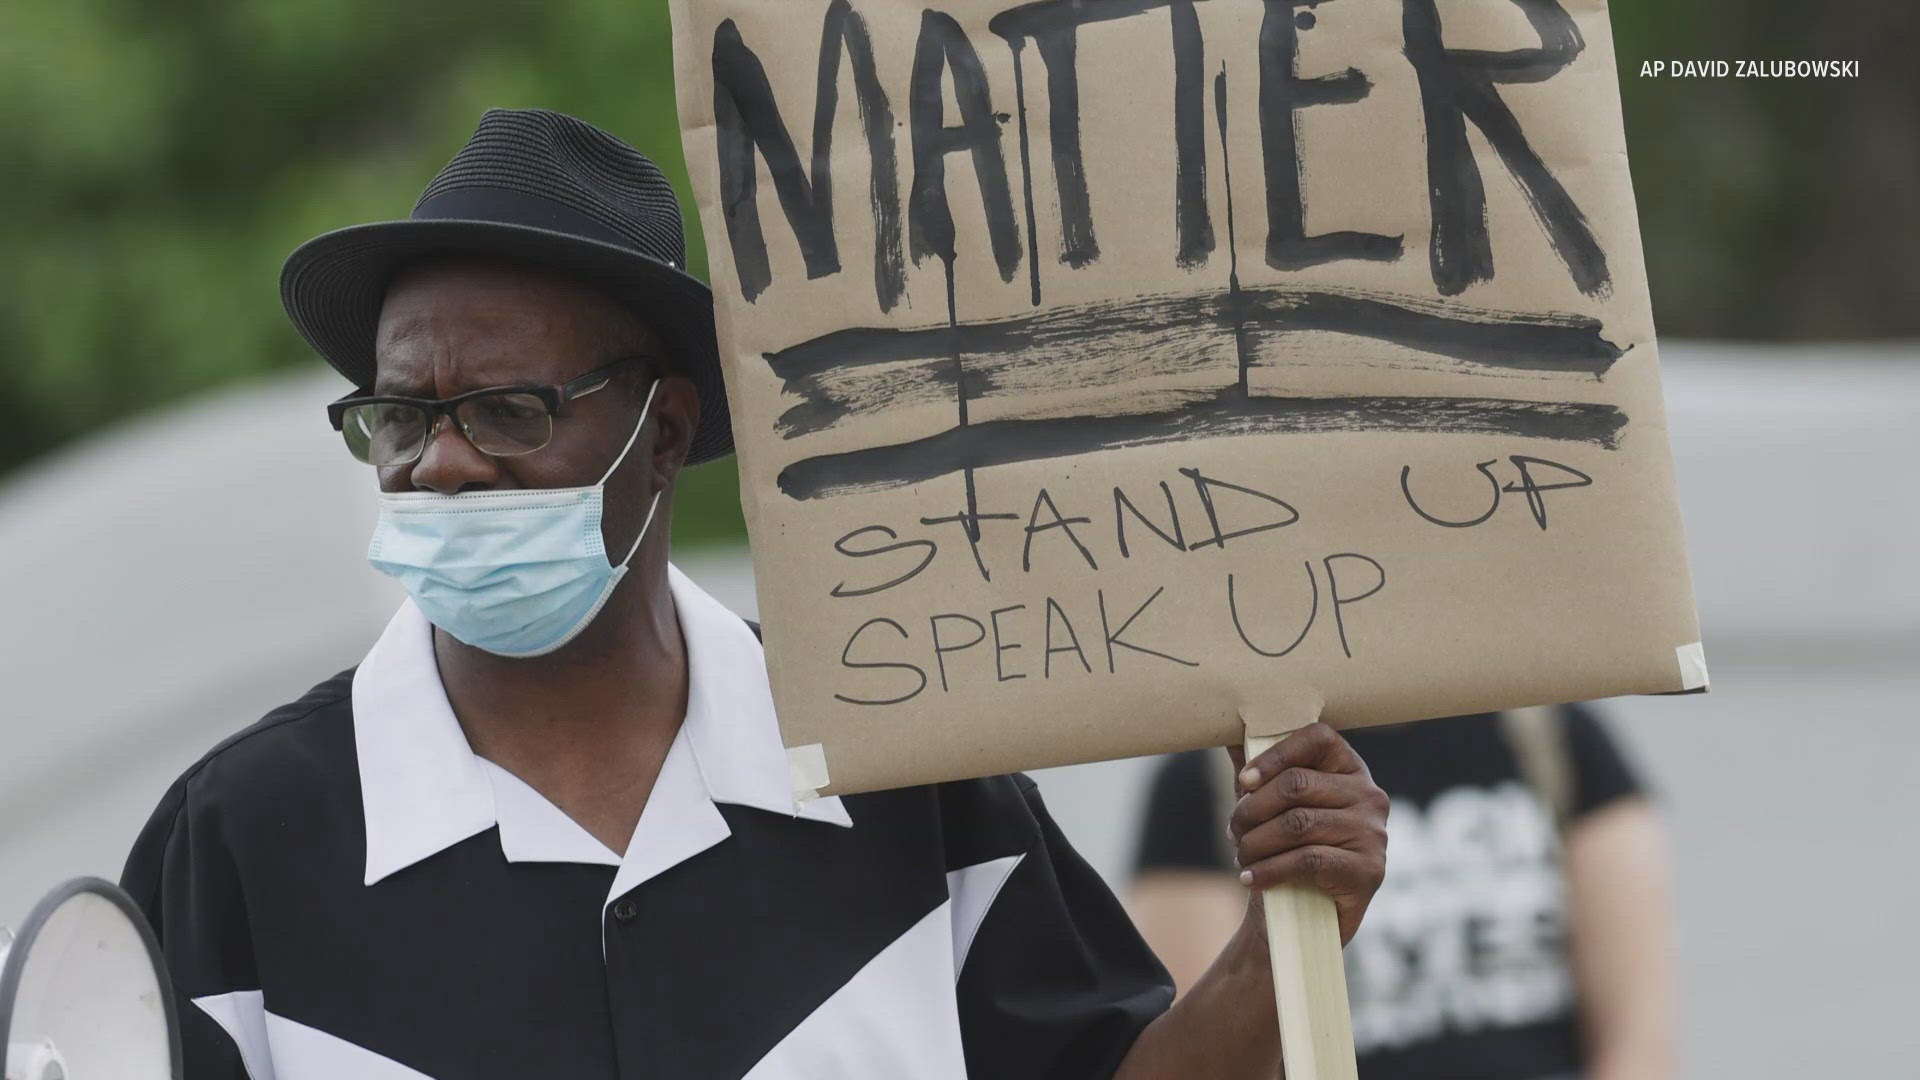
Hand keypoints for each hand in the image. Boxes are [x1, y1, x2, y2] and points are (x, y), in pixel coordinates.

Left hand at [1226, 722, 1387, 943]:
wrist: (1301, 921)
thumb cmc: (1285, 851)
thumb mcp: (1269, 807)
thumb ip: (1255, 769)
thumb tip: (1230, 728)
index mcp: (1350, 769)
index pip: (1318, 737)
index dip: (1275, 755)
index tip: (1243, 781)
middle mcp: (1370, 795)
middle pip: (1297, 783)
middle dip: (1252, 808)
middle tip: (1233, 831)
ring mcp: (1374, 834)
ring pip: (1298, 824)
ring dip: (1256, 842)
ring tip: (1241, 856)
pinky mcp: (1369, 871)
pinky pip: (1308, 860)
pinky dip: (1269, 870)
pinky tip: (1250, 878)